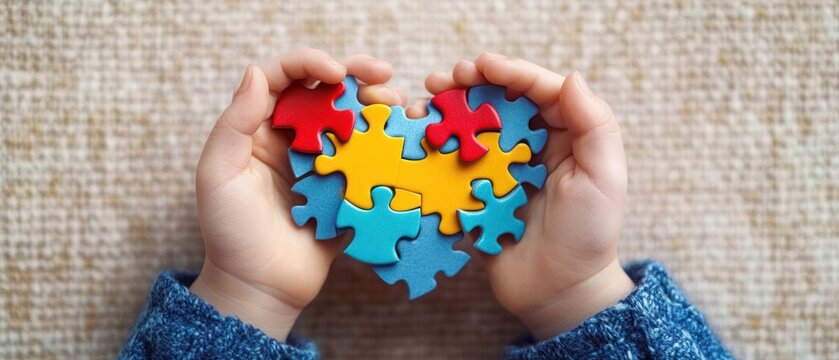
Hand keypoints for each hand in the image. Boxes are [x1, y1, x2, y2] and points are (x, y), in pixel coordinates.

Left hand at [189, 49, 406, 340]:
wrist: (260, 286)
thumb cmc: (231, 232)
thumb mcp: (218, 175)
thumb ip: (234, 124)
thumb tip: (256, 73)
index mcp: (260, 127)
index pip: (284, 77)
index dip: (310, 63)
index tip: (337, 70)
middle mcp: (294, 137)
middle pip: (326, 91)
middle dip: (355, 75)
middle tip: (383, 74)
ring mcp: (324, 162)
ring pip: (352, 119)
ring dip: (377, 105)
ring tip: (399, 104)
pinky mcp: (347, 188)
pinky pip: (370, 158)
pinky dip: (388, 143)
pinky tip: (404, 137)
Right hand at [424, 53, 634, 339]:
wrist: (558, 292)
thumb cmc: (588, 235)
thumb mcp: (604, 179)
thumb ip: (594, 126)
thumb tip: (570, 77)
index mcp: (566, 134)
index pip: (538, 89)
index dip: (510, 71)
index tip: (481, 65)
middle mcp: (532, 144)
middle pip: (499, 101)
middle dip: (470, 83)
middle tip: (443, 80)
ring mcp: (501, 168)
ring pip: (472, 126)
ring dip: (447, 109)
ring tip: (424, 102)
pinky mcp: (476, 192)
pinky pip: (454, 162)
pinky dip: (435, 146)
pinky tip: (418, 137)